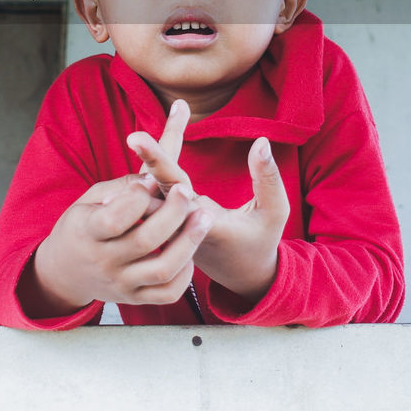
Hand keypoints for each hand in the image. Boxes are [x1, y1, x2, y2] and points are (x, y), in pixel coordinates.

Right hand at [26, 171, 212, 317]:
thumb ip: (122, 186)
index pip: (115, 219)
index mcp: (87, 232)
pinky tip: (190, 251)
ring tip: (203, 217)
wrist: (64, 272)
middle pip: (146, 241)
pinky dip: (185, 274)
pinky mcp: (134, 299)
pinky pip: (168, 293)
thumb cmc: (82, 226)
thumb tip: (155, 179)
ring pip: (163, 270)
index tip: (152, 180)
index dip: (138, 197)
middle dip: (173, 212)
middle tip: (186, 190)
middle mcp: (103, 262)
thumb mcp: (90, 198)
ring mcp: (121, 284)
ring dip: (189, 242)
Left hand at [129, 105, 289, 303]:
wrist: (244, 274)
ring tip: (144, 135)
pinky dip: (155, 170)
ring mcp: (173, 225)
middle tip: (135, 136)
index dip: (159, 162)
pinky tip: (149, 147)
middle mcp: (182, 226)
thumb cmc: (261, 240)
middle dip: (150, 158)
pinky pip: (156, 194)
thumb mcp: (275, 211)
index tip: (139, 138)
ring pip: (153, 190)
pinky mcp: (171, 222)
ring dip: (151, 161)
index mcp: (205, 224)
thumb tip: (261, 142)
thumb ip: (268, 178)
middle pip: (158, 187)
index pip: (176, 188)